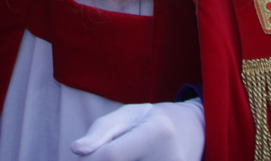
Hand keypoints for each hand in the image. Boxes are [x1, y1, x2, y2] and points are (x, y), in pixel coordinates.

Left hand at [71, 99, 204, 160]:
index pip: (112, 156)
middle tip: (105, 153)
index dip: (90, 160)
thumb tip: (76, 151)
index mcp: (158, 132)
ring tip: (129, 155)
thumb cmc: (153, 120)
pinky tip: (136, 160)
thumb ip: (101, 131)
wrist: (194, 132)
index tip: (81, 156)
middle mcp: (170, 159)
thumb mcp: (128, 115)